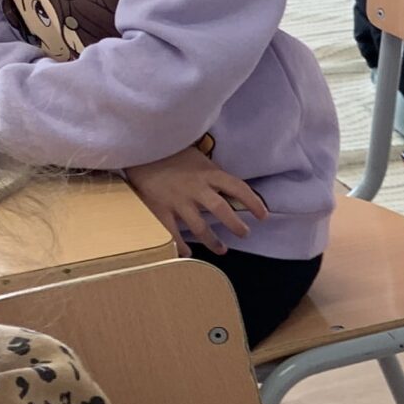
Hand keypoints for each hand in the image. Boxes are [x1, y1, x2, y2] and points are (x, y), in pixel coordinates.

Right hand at [123, 147, 266, 245]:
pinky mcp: (160, 209)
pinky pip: (172, 233)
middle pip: (221, 210)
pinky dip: (180, 245)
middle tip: (245, 234)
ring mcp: (178, 200)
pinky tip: (187, 254)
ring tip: (222, 250)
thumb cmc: (171, 153)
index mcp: (208, 173)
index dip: (253, 202)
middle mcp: (196, 188)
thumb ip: (212, 174)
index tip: (263, 215)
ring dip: (213, 241)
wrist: (140, 150)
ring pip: (199, 227)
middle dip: (236, 225)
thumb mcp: (198, 159)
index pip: (237, 188)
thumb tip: (230, 188)